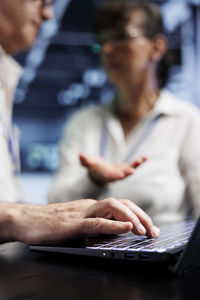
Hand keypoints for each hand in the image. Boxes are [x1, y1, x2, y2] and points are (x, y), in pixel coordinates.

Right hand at [0, 199, 158, 244]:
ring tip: (144, 230)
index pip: (120, 206)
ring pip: (113, 208)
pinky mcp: (73, 223)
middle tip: (154, 231)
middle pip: (122, 204)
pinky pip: (97, 222)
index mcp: (91, 207)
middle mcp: (89, 206)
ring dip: (132, 218)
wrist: (26, 219)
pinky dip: (114, 224)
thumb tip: (111, 234)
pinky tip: (127, 228)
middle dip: (142, 215)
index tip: (149, 228)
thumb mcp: (76, 224)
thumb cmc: (49, 223)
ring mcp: (82, 213)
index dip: (138, 214)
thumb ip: (93, 227)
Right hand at [79, 152, 146, 184]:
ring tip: (141, 160)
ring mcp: (121, 172)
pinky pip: (133, 165)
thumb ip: (85, 160)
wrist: (100, 172)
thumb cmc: (93, 167)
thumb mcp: (88, 163)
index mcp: (106, 175)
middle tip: (132, 171)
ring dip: (135, 165)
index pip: (111, 177)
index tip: (120, 175)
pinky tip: (145, 157)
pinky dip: (139, 162)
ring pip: (129, 170)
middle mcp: (115, 175)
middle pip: (122, 175)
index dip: (115, 176)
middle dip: (127, 173)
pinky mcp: (126, 168)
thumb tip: (80, 154)